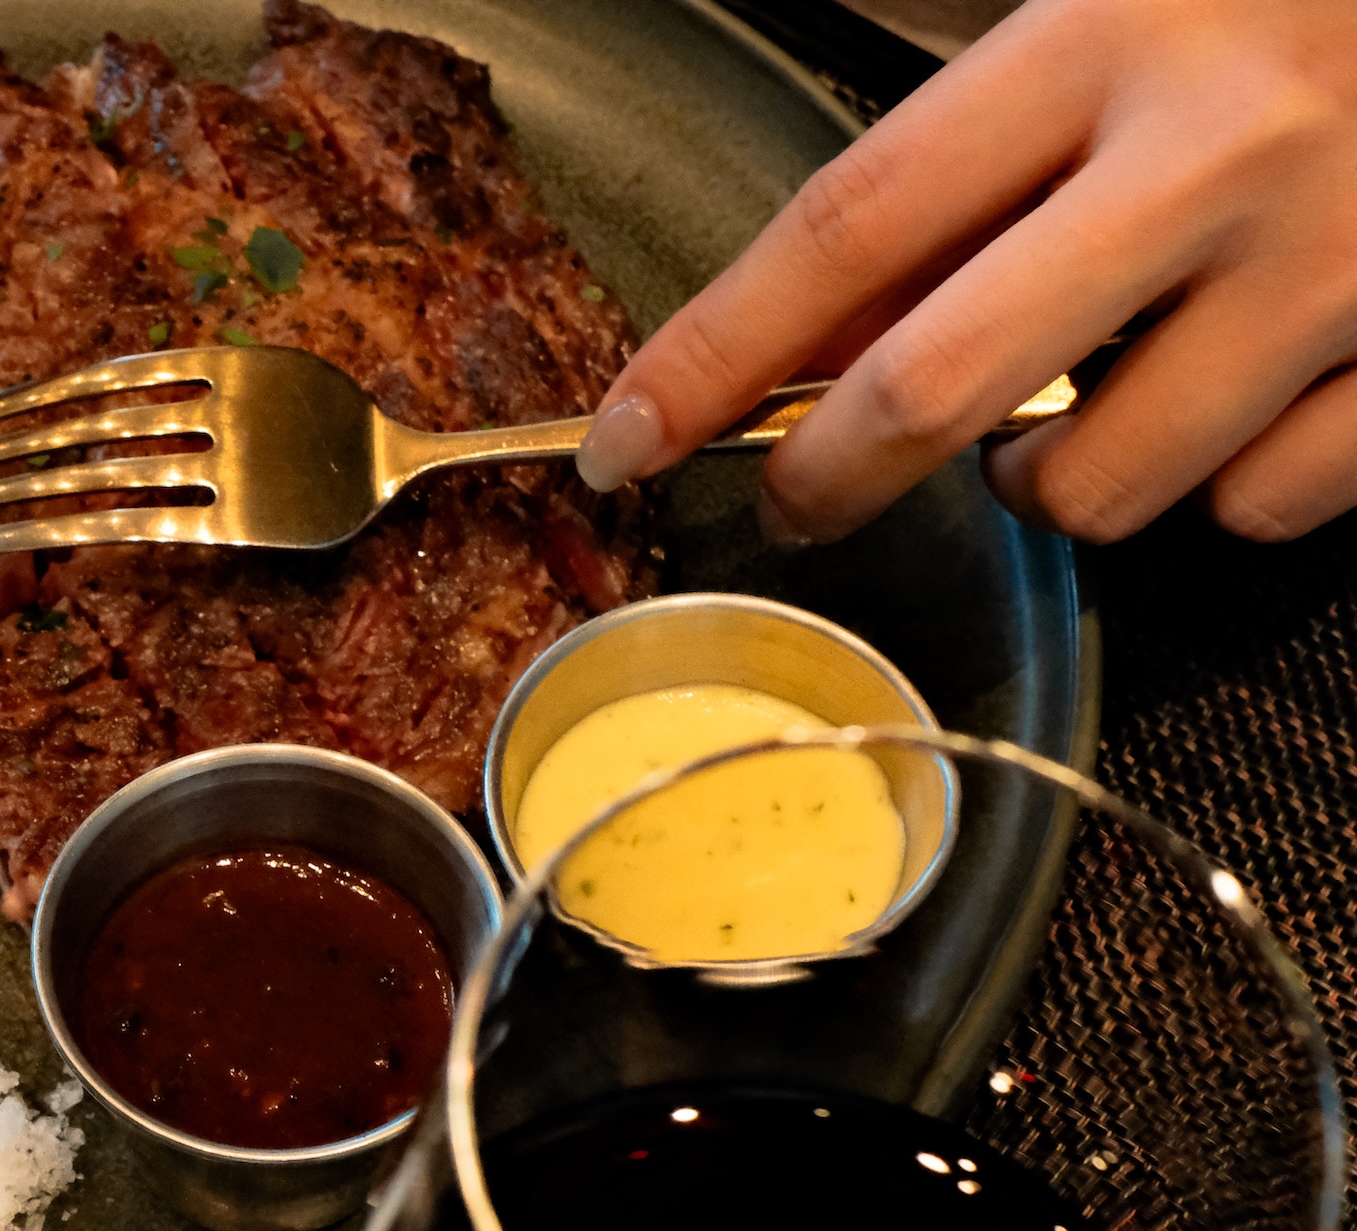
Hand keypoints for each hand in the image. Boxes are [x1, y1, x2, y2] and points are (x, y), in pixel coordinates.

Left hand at [574, 0, 1356, 546]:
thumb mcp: (1114, 14)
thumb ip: (963, 161)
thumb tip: (805, 336)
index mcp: (1113, 37)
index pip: (846, 227)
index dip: (708, 352)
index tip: (623, 437)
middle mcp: (1219, 157)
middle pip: (939, 391)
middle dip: (834, 472)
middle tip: (805, 492)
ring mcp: (1338, 266)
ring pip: (1104, 485)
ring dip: (1052, 481)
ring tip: (1082, 404)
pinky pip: (1263, 504)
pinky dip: (1224, 484)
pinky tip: (1237, 401)